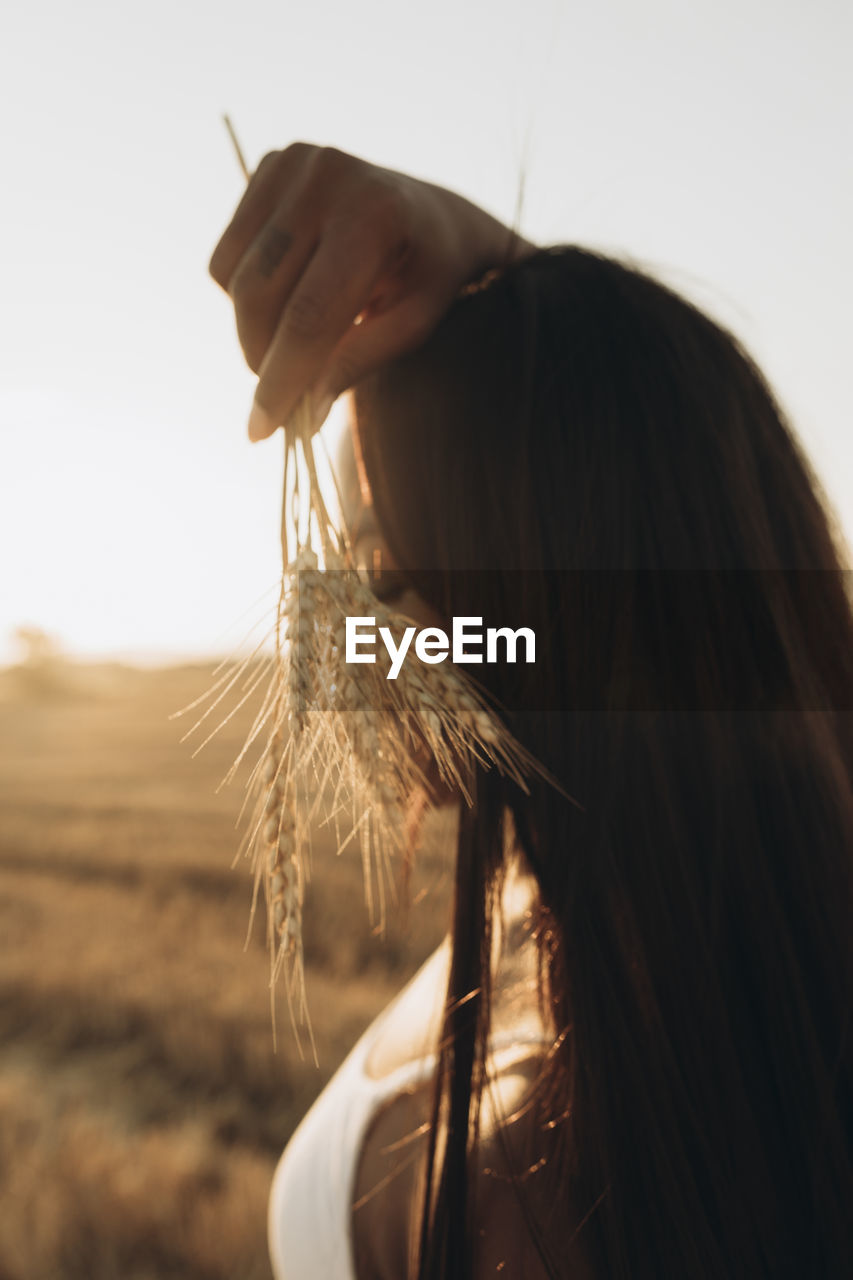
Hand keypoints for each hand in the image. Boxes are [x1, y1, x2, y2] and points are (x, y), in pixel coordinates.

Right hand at [208, 144, 535, 439]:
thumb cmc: (430, 276)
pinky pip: (226, 257)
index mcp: (375, 215)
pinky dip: (243, 294)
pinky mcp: (270, 165)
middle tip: (279, 398)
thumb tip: (302, 411)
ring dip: (250, 329)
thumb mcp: (413, 325)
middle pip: (261, 295)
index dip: (281, 379)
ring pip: (233, 278)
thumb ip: (357, 362)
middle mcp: (329, 174)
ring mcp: (294, 162)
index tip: (262, 429)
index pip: (309, 315)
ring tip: (293, 344)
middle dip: (260, 360)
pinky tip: (286, 297)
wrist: (433, 213)